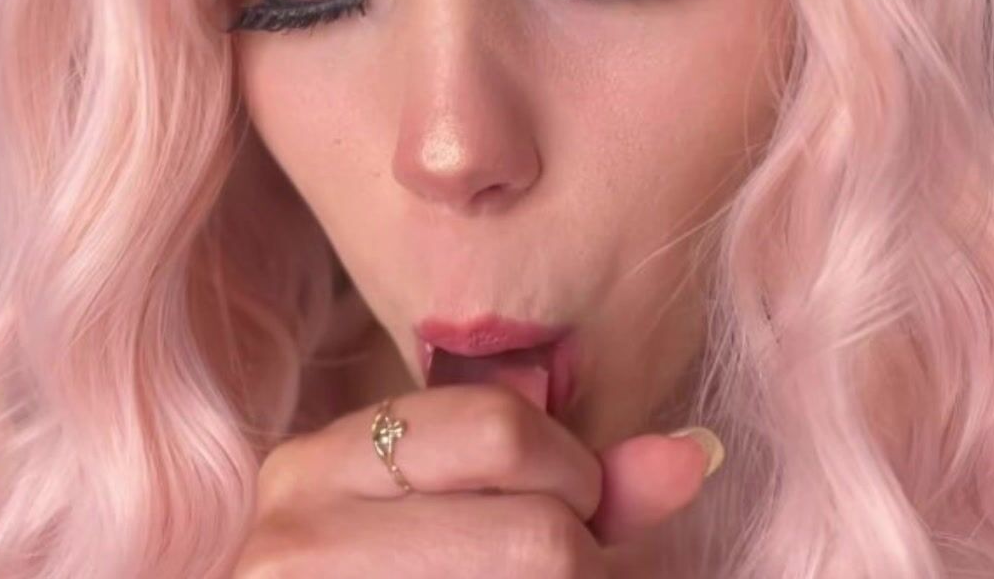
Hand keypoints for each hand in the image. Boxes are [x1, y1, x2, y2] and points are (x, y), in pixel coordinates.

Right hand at [233, 383, 718, 577]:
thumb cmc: (389, 574)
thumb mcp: (453, 513)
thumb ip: (576, 483)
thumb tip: (693, 455)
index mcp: (319, 465)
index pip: (497, 429)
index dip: (568, 474)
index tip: (559, 508)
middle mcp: (301, 536)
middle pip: (537, 537)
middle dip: (576, 558)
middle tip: (548, 573)